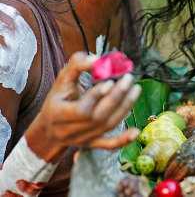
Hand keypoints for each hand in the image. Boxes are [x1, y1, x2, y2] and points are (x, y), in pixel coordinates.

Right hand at [26, 52, 140, 161]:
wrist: (49, 128)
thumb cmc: (58, 99)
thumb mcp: (61, 80)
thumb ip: (77, 66)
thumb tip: (97, 59)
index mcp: (59, 113)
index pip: (81, 109)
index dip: (96, 96)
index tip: (109, 81)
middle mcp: (70, 131)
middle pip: (98, 117)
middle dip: (116, 98)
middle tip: (128, 79)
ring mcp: (83, 140)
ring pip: (107, 127)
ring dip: (124, 108)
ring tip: (135, 89)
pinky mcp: (92, 144)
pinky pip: (108, 145)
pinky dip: (123, 140)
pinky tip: (136, 132)